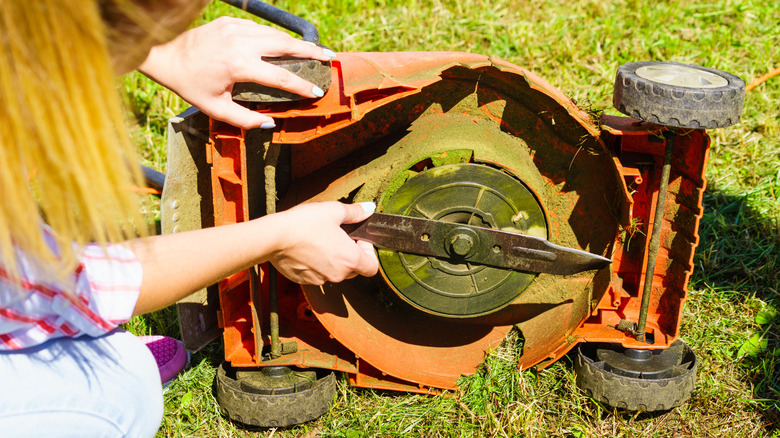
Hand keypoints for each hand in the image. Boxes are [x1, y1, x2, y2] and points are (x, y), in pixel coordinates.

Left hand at [138, 16, 334, 128]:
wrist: (165, 54)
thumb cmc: (190, 85)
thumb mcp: (215, 109)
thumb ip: (245, 119)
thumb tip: (271, 124)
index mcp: (239, 66)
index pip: (280, 78)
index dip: (301, 87)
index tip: (317, 92)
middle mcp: (241, 43)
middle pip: (286, 46)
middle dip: (310, 52)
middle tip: (329, 57)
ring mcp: (236, 28)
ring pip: (275, 34)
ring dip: (295, 43)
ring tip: (312, 51)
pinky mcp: (232, 21)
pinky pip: (260, 29)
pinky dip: (273, 37)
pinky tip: (282, 46)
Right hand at [267, 202, 378, 284]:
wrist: (274, 237)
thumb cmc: (304, 223)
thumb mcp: (334, 211)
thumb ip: (355, 212)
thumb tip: (369, 208)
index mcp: (350, 259)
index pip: (372, 267)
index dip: (369, 253)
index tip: (358, 240)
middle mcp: (338, 274)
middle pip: (354, 270)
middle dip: (350, 254)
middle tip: (339, 237)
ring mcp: (321, 280)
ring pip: (334, 272)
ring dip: (333, 260)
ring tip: (320, 241)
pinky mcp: (305, 280)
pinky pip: (317, 274)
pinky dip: (317, 265)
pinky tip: (307, 249)